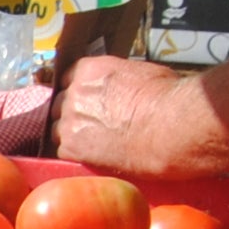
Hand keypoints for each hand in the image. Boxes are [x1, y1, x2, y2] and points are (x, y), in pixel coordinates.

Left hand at [49, 52, 190, 171]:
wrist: (170, 127)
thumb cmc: (167, 98)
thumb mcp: (142, 73)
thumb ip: (120, 78)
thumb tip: (125, 86)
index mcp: (89, 70)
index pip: (68, 79)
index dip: (79, 93)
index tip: (89, 103)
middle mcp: (73, 93)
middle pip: (60, 105)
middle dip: (74, 115)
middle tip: (94, 126)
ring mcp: (69, 121)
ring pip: (58, 130)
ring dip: (72, 137)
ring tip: (95, 145)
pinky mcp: (72, 149)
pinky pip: (63, 153)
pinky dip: (76, 157)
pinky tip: (93, 158)